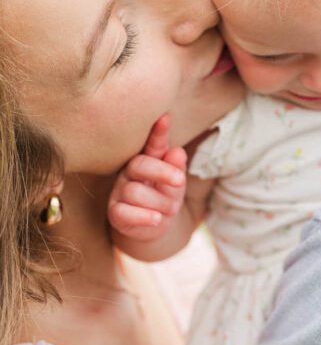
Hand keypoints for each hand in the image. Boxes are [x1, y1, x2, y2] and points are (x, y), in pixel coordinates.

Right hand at [108, 115, 186, 242]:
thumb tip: (177, 152)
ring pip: (135, 192)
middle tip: (180, 180)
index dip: (158, 132)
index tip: (165, 117)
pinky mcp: (115, 213)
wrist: (153, 226)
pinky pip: (124, 213)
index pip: (152, 144)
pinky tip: (156, 219)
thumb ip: (176, 167)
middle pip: (139, 164)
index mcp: (146, 159)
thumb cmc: (165, 196)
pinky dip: (143, 217)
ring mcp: (120, 192)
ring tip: (169, 208)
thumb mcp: (175, 182)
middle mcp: (129, 172)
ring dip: (159, 202)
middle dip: (162, 171)